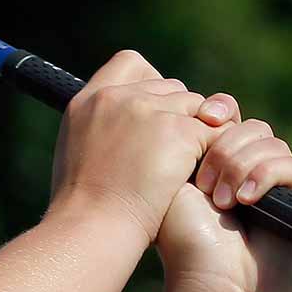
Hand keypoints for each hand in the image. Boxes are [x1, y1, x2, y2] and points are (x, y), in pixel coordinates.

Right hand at [49, 50, 222, 242]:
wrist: (92, 227)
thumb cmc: (84, 209)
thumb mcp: (79, 155)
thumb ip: (102, 131)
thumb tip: (131, 130)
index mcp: (86, 101)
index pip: (130, 63)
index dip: (151, 84)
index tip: (153, 113)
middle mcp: (115, 96)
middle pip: (170, 86)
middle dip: (179, 116)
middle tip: (175, 154)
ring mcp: (146, 110)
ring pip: (197, 107)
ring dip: (199, 135)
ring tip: (189, 170)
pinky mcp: (176, 130)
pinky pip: (213, 132)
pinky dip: (213, 155)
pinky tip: (204, 180)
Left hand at [154, 93, 291, 291]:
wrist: (210, 283)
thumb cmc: (183, 239)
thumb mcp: (174, 180)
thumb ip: (188, 140)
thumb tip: (204, 107)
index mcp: (214, 160)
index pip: (226, 115)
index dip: (217, 110)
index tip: (203, 116)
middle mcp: (247, 169)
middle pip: (248, 125)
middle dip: (224, 146)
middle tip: (204, 183)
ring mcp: (276, 184)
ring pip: (269, 142)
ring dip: (241, 166)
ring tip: (220, 201)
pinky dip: (265, 176)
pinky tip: (244, 201)